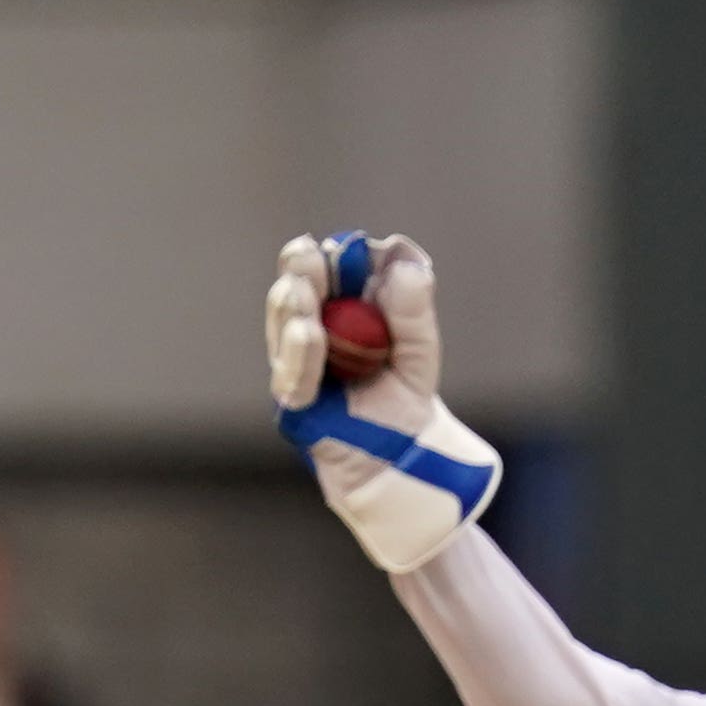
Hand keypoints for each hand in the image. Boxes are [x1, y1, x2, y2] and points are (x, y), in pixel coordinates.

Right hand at [266, 230, 496, 574]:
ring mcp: (297, 371)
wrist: (404, 459)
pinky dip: (302, 355)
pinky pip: (294, 380)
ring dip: (292, 307)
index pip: (328, 273)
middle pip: (297, 295)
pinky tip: (306, 329)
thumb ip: (413, 305)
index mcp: (338, 313)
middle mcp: (310, 336)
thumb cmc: (405, 399)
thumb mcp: (419, 346)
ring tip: (299, 289)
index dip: (333, 257)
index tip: (348, 247)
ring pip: (285, 331)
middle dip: (301, 273)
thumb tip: (401, 255)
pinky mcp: (294, 408)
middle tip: (307, 254)